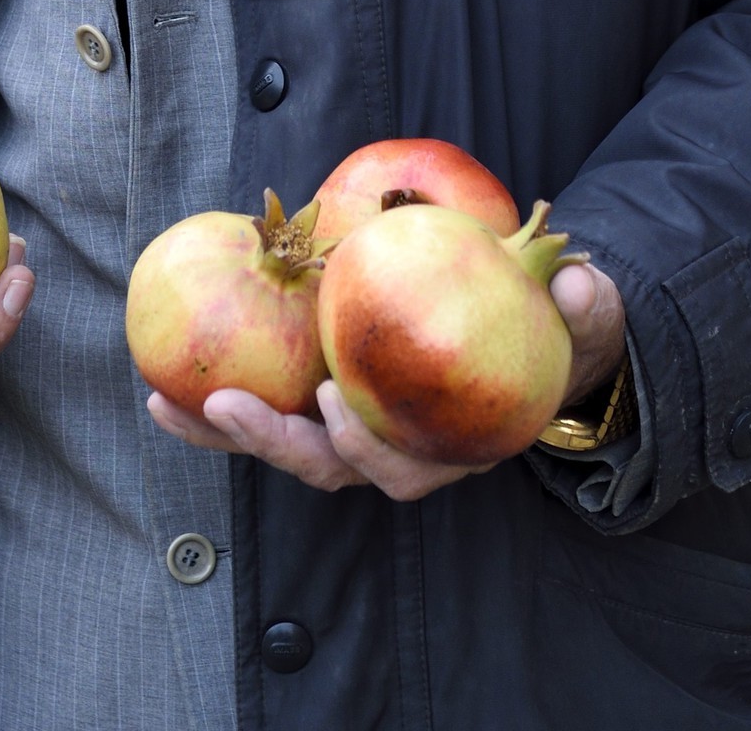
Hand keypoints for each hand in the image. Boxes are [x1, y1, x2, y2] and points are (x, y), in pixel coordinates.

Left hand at [147, 259, 625, 495]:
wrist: (539, 331)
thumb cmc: (556, 329)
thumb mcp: (584, 315)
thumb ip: (587, 305)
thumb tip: (584, 283)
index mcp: (450, 440)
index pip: (401, 466)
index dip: (364, 446)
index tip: (335, 399)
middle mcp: (396, 446)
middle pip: (325, 466)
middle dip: (269, 443)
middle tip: (222, 402)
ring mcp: (356, 426)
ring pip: (284, 446)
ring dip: (225, 429)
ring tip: (164, 402)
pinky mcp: (328, 399)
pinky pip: (272, 406)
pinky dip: (223, 399)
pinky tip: (173, 373)